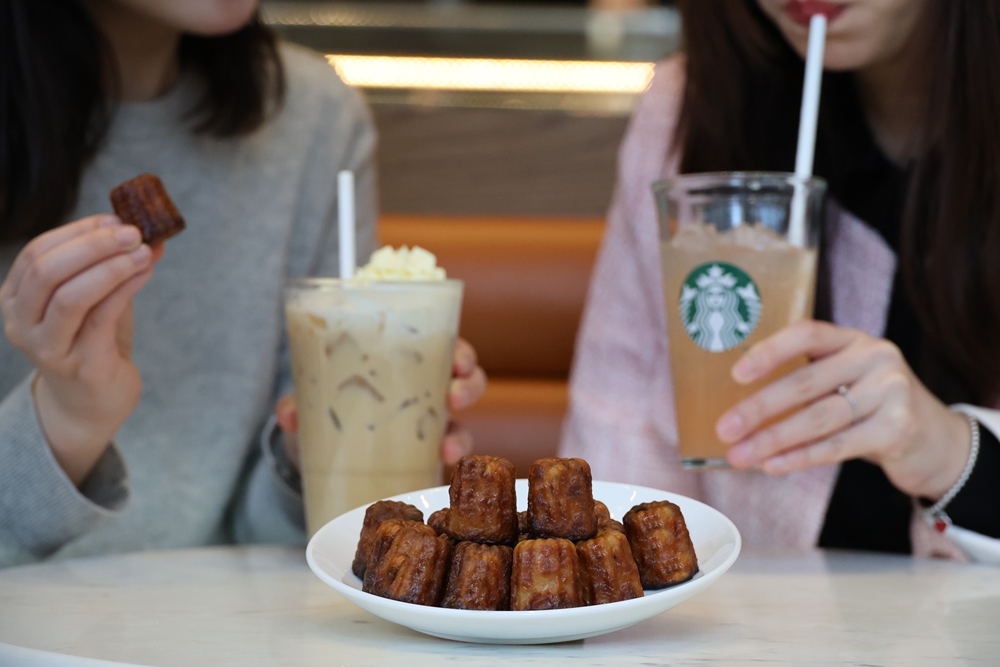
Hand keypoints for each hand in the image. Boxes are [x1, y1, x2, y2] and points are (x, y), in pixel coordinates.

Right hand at [0, 215, 161, 484]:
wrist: (94, 403)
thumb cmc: (94, 344)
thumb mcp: (98, 299)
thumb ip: (113, 268)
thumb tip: (150, 235)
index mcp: (16, 299)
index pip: (38, 253)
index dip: (77, 232)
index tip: (115, 218)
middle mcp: (21, 323)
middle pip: (48, 270)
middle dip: (93, 245)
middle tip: (133, 232)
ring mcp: (47, 348)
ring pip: (71, 296)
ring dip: (111, 266)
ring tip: (144, 251)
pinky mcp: (79, 365)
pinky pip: (100, 317)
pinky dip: (125, 288)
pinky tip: (146, 272)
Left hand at [274, 337, 486, 467]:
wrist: (323, 452)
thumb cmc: (332, 406)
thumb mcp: (315, 399)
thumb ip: (301, 402)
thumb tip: (288, 414)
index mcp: (408, 363)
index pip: (446, 347)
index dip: (461, 352)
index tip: (459, 361)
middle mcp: (427, 392)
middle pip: (467, 381)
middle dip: (468, 387)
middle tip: (453, 397)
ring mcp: (429, 428)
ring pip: (463, 423)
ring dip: (461, 434)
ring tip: (448, 448)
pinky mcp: (424, 460)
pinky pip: (446, 460)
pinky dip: (445, 464)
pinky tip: (440, 469)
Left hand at [714, 320, 970, 499]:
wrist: (936, 441)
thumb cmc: (872, 408)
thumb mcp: (845, 380)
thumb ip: (806, 382)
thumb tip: (740, 408)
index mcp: (853, 339)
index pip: (807, 333)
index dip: (770, 351)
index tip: (736, 373)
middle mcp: (875, 357)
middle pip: (805, 382)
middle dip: (758, 408)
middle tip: (725, 428)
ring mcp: (891, 391)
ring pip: (818, 418)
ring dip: (773, 439)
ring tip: (740, 455)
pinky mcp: (899, 428)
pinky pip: (838, 445)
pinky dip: (801, 457)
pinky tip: (773, 465)